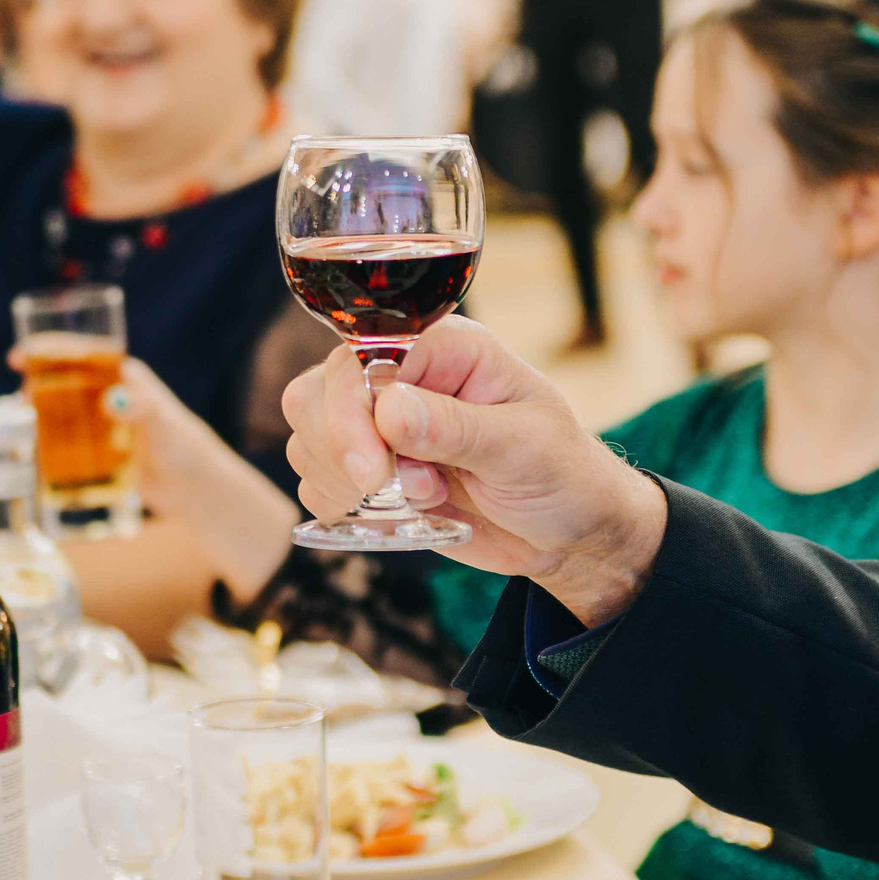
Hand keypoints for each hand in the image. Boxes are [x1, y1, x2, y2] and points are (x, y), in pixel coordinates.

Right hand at [279, 317, 666, 626]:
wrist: (570, 532)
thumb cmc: (564, 475)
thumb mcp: (524, 447)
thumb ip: (458, 428)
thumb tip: (389, 411)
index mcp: (444, 347)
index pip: (360, 357)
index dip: (351, 411)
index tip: (373, 469)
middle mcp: (402, 375)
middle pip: (317, 393)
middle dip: (343, 451)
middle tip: (395, 488)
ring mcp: (379, 421)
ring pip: (308, 438)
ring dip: (350, 484)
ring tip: (425, 497)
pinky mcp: (370, 466)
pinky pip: (317, 480)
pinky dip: (346, 506)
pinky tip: (402, 512)